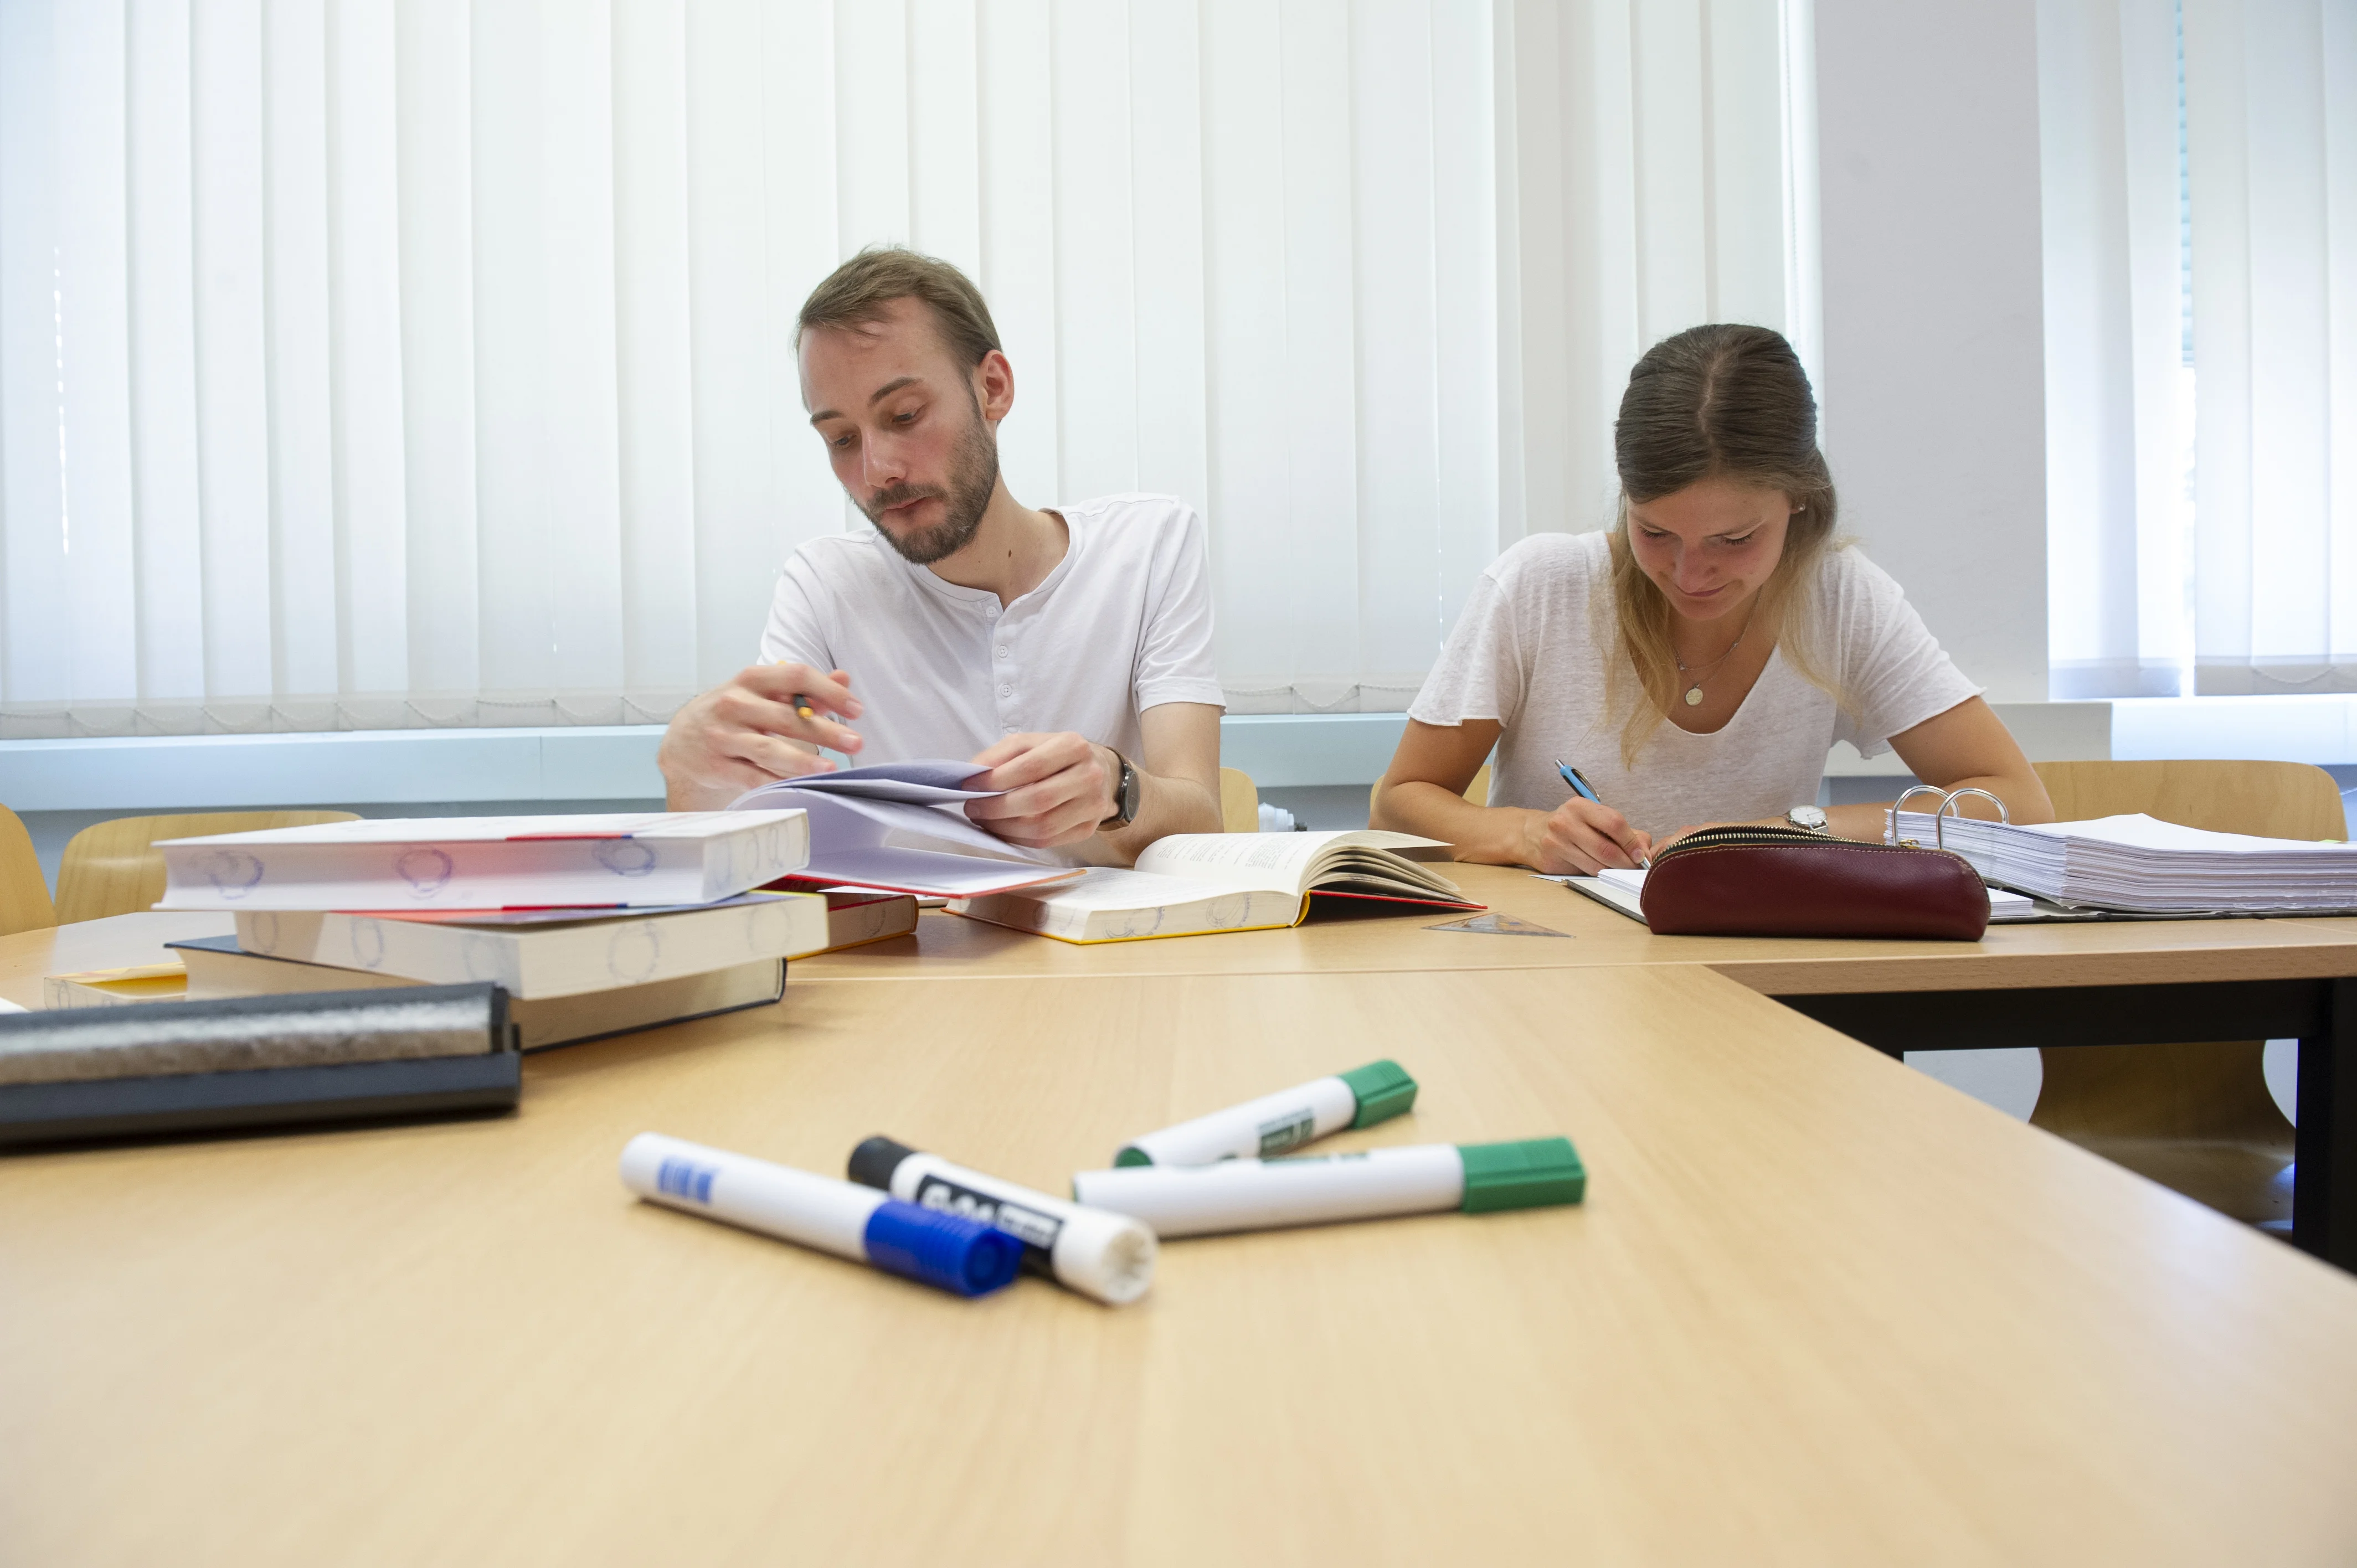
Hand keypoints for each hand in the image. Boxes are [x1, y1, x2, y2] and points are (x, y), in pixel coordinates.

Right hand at [657, 663, 863, 809]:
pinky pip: (754, 776)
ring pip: (769, 750)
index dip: (829, 691)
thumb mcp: (762, 692)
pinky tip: (802, 784)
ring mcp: (724, 737)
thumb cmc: (733, 713)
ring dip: (802, 760)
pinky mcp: (718, 766)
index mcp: (751, 679)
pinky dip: (778, 781)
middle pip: (786, 717)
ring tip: (830, 768)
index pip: (795, 677)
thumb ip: (802, 688)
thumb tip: (845, 679)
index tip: (856, 709)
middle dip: (825, 731)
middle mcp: (734, 704)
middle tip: (856, 743)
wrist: (682, 741)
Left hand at [963, 732, 1117, 848]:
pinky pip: (1047, 841)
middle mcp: (1088, 776)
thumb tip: (973, 775)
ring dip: (1005, 828)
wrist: (1101, 772)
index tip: (969, 786)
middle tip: (973, 808)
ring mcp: (1092, 806)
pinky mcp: (1088, 829)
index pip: (1031, 767)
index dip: (996, 780)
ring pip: (1042, 827)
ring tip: (985, 821)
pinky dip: (1018, 838)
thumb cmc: (1058, 756)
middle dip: (997, 808)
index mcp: (1073, 746)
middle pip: (1037, 800)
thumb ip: (1001, 755)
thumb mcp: (1031, 742)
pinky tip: (1004, 830)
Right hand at [1519, 798, 1653, 874]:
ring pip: (1596, 865)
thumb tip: (1646, 853)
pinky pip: (1584, 872)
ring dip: (1614, 871)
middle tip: (1635, 868)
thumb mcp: (1596, 820)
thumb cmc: (1572, 826)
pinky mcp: (1552, 860)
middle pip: (1606, 848)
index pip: (1614, 823)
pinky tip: (1601, 871)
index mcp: (1580, 806)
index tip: (1641, 855)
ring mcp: (1556, 841)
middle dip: (1626, 862)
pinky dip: (1598, 875)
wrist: (1532, 833)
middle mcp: (1566, 821)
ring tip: (1620, 870)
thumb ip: (1625, 833)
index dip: (1632, 842)